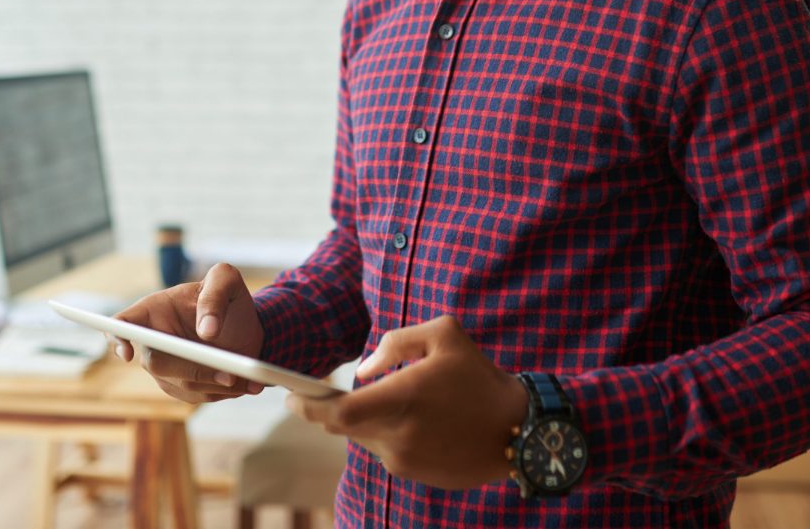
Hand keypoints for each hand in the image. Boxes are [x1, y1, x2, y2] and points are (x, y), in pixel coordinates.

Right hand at [112, 262, 264, 403]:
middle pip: (157, 363)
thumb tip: (206, 330)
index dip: (117, 338)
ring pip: (182, 385)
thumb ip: (215, 293)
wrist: (247, 326)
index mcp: (155, 310)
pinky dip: (224, 392)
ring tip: (246, 376)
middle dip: (193, 370)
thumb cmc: (229, 297)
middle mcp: (155, 341)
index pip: (123, 323)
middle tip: (230, 373)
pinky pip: (198, 396)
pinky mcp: (183, 388)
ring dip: (216, 384)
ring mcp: (166, 368)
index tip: (128, 353)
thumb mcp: (226, 280)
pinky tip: (248, 383)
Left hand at [286, 315, 526, 489]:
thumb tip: (362, 370)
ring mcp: (406, 461)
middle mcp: (398, 435)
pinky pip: (385, 451)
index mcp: (403, 398)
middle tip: (313, 396)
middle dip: (324, 411)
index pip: (339, 412)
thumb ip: (396, 342)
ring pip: (362, 439)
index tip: (290, 396)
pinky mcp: (416, 475)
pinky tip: (410, 419)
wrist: (518, 429)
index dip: (309, 405)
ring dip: (360, 421)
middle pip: (341, 428)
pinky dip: (383, 434)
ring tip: (383, 399)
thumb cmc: (478, 374)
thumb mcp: (444, 333)